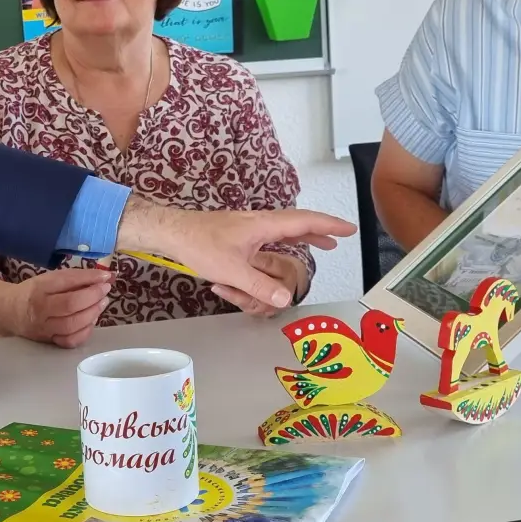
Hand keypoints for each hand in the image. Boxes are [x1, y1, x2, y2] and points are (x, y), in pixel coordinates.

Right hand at [8, 268, 111, 348]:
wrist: (10, 312)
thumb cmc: (35, 292)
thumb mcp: (51, 278)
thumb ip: (77, 277)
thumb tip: (106, 277)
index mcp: (40, 288)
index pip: (66, 282)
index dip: (89, 279)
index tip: (106, 277)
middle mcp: (40, 310)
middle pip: (70, 305)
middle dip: (93, 297)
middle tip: (105, 290)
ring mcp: (44, 328)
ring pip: (71, 325)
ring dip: (92, 313)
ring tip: (101, 303)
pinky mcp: (49, 341)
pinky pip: (70, 341)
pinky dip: (85, 332)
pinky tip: (91, 321)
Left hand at [116, 198, 354, 309]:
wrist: (171, 232)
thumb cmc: (198, 244)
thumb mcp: (231, 271)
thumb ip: (260, 286)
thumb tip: (285, 300)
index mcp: (262, 225)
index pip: (304, 221)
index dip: (328, 225)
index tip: (349, 229)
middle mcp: (259, 221)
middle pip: (298, 222)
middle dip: (321, 229)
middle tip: (340, 238)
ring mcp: (249, 226)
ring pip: (284, 228)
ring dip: (304, 234)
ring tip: (321, 244)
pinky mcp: (239, 234)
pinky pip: (271, 236)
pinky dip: (284, 241)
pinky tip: (282, 249)